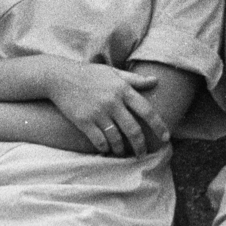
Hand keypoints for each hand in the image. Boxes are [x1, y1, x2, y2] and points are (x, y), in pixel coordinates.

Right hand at [45, 59, 168, 155]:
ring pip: (116, 139)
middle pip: (133, 130)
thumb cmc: (89, 74)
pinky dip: (105, 148)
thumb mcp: (113, 72)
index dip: (158, 126)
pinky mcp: (84, 121)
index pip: (146, 110)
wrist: (60, 77)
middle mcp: (112, 102)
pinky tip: (106, 149)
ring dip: (121, 149)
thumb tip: (156, 80)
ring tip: (122, 153)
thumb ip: (135, 79)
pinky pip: (99, 141)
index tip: (165, 137)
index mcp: (122, 89)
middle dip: (140, 145)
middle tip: (143, 153)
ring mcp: (97, 112)